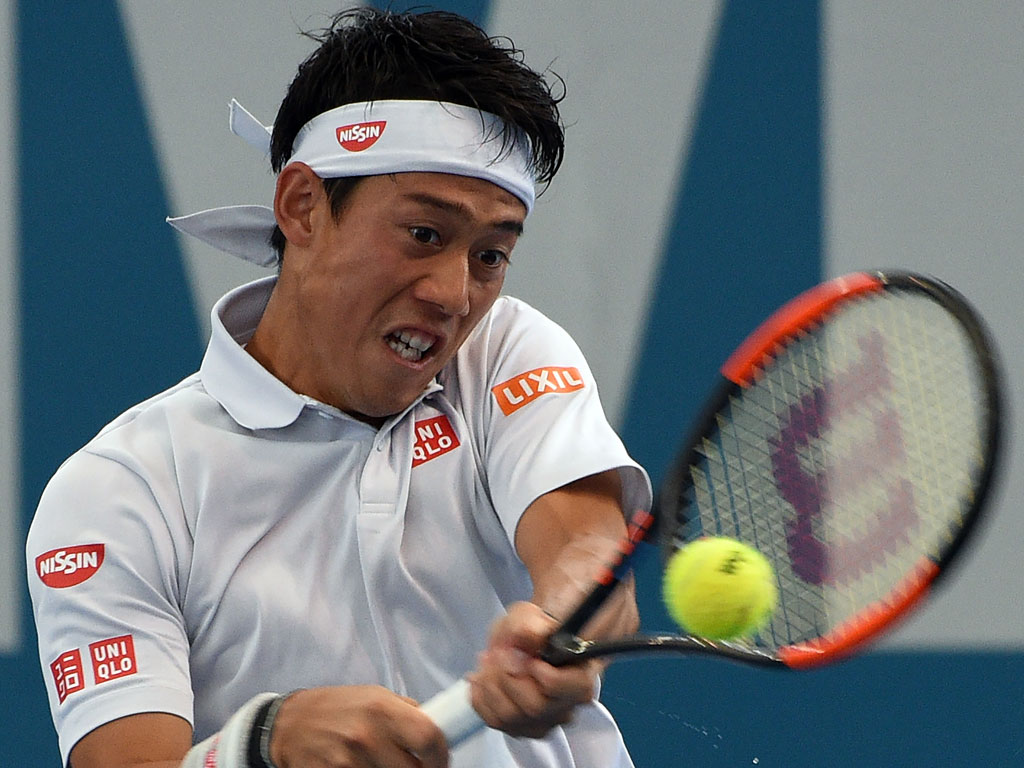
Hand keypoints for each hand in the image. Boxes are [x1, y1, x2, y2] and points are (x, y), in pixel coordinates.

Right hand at [269, 686, 447, 767]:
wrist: (289, 724)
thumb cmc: (336, 707)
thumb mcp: (373, 695)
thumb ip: (405, 711)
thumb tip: (437, 726)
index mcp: (382, 708)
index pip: (429, 737)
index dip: (442, 756)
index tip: (441, 762)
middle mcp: (367, 736)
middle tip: (415, 767)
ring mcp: (348, 761)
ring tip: (382, 764)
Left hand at [465, 602, 601, 738]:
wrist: (521, 642)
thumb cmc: (534, 631)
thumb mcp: (533, 616)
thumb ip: (533, 626)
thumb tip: (529, 636)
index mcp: (579, 679)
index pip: (560, 688)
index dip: (537, 672)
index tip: (522, 653)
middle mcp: (565, 707)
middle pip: (533, 706)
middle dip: (507, 675)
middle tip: (499, 652)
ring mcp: (542, 722)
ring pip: (510, 717)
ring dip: (490, 684)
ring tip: (488, 660)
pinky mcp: (519, 729)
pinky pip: (493, 721)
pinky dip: (480, 698)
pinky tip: (481, 677)